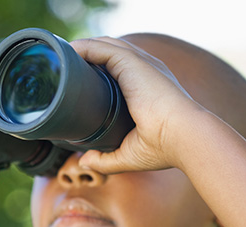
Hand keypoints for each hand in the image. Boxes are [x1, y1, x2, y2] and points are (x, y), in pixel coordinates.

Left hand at [69, 37, 203, 173]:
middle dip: (88, 56)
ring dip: (83, 48)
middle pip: (111, 53)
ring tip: (61, 56)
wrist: (184, 138)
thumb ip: (105, 159)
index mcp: (147, 88)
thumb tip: (84, 161)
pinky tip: (70, 51)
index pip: (119, 70)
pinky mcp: (134, 63)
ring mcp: (141, 64)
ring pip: (106, 46)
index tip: (77, 80)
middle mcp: (145, 72)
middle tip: (63, 68)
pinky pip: (103, 48)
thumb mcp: (129, 155)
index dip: (99, 71)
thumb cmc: (165, 148)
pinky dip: (86, 47)